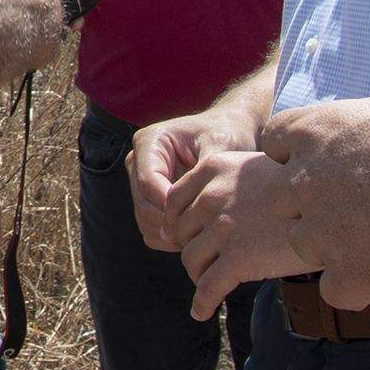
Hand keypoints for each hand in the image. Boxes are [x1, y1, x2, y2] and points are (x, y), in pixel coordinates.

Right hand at [130, 109, 255, 253]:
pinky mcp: (148, 199)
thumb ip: (202, 176)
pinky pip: (150, 229)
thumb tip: (185, 208)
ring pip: (145, 220)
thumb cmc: (228, 134)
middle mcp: (138, 162)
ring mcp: (140, 182)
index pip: (149, 184)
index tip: (202, 219)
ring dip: (172, 234)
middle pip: (143, 205)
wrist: (230, 131)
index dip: (172, 207)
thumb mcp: (221, 147)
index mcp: (149, 142)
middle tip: (207, 234)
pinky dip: (170, 238)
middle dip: (173, 224)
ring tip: (204, 236)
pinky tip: (197, 236)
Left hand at [167, 149, 314, 316]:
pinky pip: (207, 287)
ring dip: (198, 275)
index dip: (176, 222)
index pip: (174, 200)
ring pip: (191, 260)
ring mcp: (224, 228)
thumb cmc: (303, 189)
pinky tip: (201, 312)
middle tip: (202, 262)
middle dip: (191, 247)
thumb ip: (228, 181)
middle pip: (182, 232)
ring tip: (207, 284)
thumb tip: (206, 204)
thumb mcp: (259, 168)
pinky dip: (201, 303)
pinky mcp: (238, 260)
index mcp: (215, 169)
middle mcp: (213, 196)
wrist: (339, 205)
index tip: (183, 236)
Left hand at [263, 98, 369, 307]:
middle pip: (282, 200)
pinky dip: (358, 286)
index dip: (303, 157)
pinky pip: (334, 289)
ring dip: (334, 246)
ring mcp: (321, 234)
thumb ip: (366, 134)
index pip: (277, 144)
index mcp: (314, 131)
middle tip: (360, 209)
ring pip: (304, 246)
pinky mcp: (347, 278)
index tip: (333, 165)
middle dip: (311, 205)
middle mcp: (303, 181)